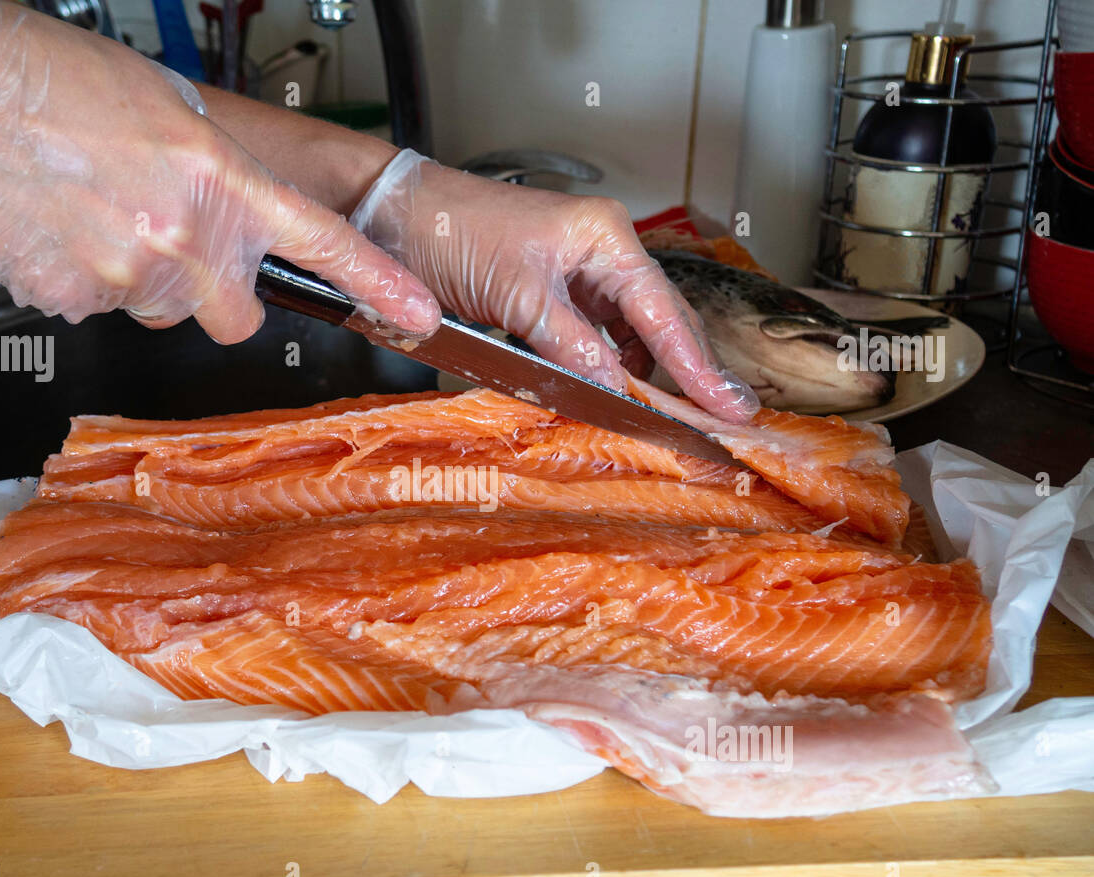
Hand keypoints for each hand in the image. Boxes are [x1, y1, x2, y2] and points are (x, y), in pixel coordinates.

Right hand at [0, 0, 438, 341]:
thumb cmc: (43, 80)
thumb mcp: (162, 109)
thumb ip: (212, 174)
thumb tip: (227, 213)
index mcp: (219, 178)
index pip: (320, 242)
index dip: (377, 284)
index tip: (417, 313)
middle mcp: (185, 237)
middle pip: (235, 317)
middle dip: (216, 296)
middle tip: (176, 248)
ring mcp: (129, 275)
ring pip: (164, 312)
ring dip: (143, 282)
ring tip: (94, 215)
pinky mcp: (74, 301)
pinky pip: (101, 309)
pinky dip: (85, 282)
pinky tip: (59, 232)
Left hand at [350, 150, 758, 421]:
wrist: (396, 216)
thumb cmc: (451, 231)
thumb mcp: (517, 295)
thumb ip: (571, 344)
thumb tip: (617, 389)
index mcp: (603, 237)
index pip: (662, 310)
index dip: (695, 364)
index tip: (726, 403)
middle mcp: (600, 250)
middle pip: (658, 320)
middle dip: (686, 369)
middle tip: (720, 415)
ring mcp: (576, 272)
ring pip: (628, 331)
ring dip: (644, 371)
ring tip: (672, 413)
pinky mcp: (551, 292)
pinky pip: (593, 335)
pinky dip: (605, 364)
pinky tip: (617, 390)